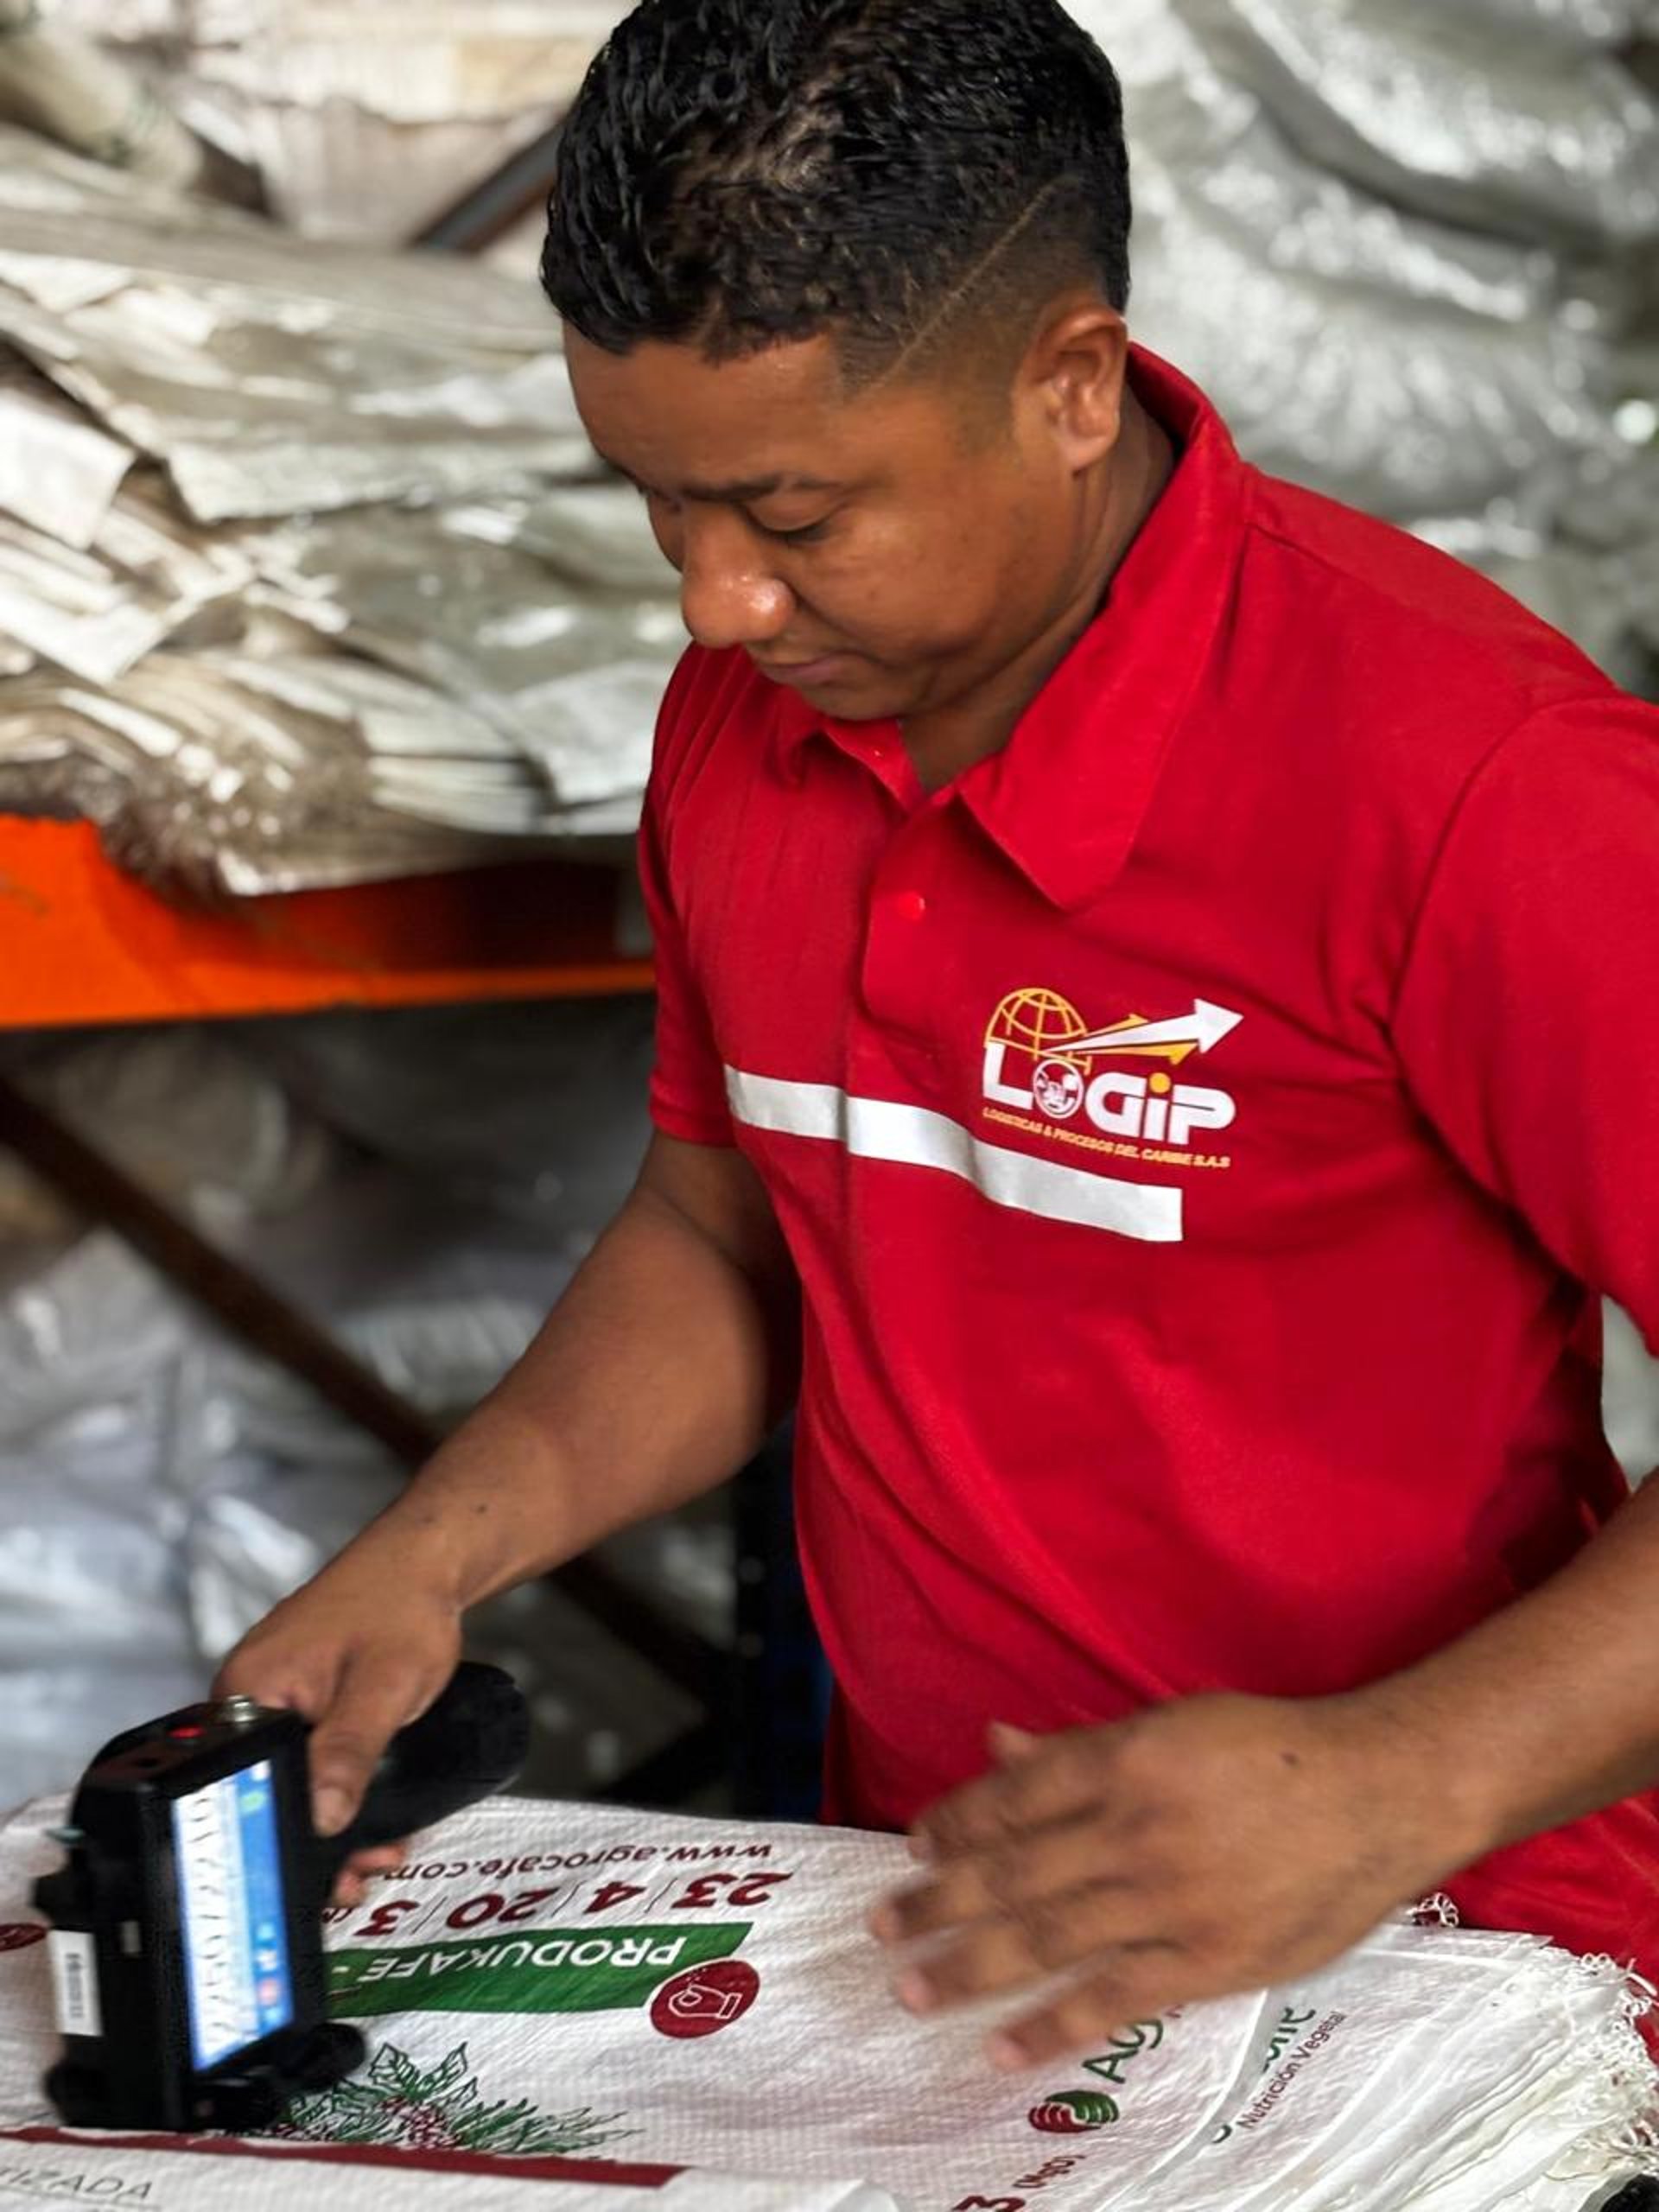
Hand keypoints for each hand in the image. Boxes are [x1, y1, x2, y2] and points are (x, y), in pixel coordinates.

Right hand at [213, 1536, 464, 1903]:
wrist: (428, 1562)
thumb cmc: (402, 1608)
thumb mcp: (382, 1688)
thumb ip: (348, 1751)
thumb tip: (320, 1820)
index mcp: (247, 1690)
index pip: (239, 1784)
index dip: (276, 1836)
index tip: (316, 1879)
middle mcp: (248, 1698)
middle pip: (263, 1789)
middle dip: (310, 1841)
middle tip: (355, 1882)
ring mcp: (275, 1699)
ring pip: (289, 1781)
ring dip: (330, 1822)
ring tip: (374, 1859)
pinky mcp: (302, 1701)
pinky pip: (307, 1761)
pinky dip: (336, 1791)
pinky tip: (368, 1822)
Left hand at [871, 1691, 1483, 2070]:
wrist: (1377, 1793)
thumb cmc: (1267, 1752)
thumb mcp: (1169, 1725)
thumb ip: (1077, 1750)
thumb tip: (993, 1746)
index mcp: (1126, 1760)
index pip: (1015, 1797)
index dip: (956, 1822)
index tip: (915, 1844)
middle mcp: (1138, 1830)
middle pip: (1014, 1872)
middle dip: (938, 1901)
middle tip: (879, 1926)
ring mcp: (1172, 1901)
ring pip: (1048, 1938)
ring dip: (970, 1965)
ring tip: (909, 1988)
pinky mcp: (1209, 1961)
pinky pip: (1114, 2000)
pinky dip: (1049, 2026)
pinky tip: (996, 2047)